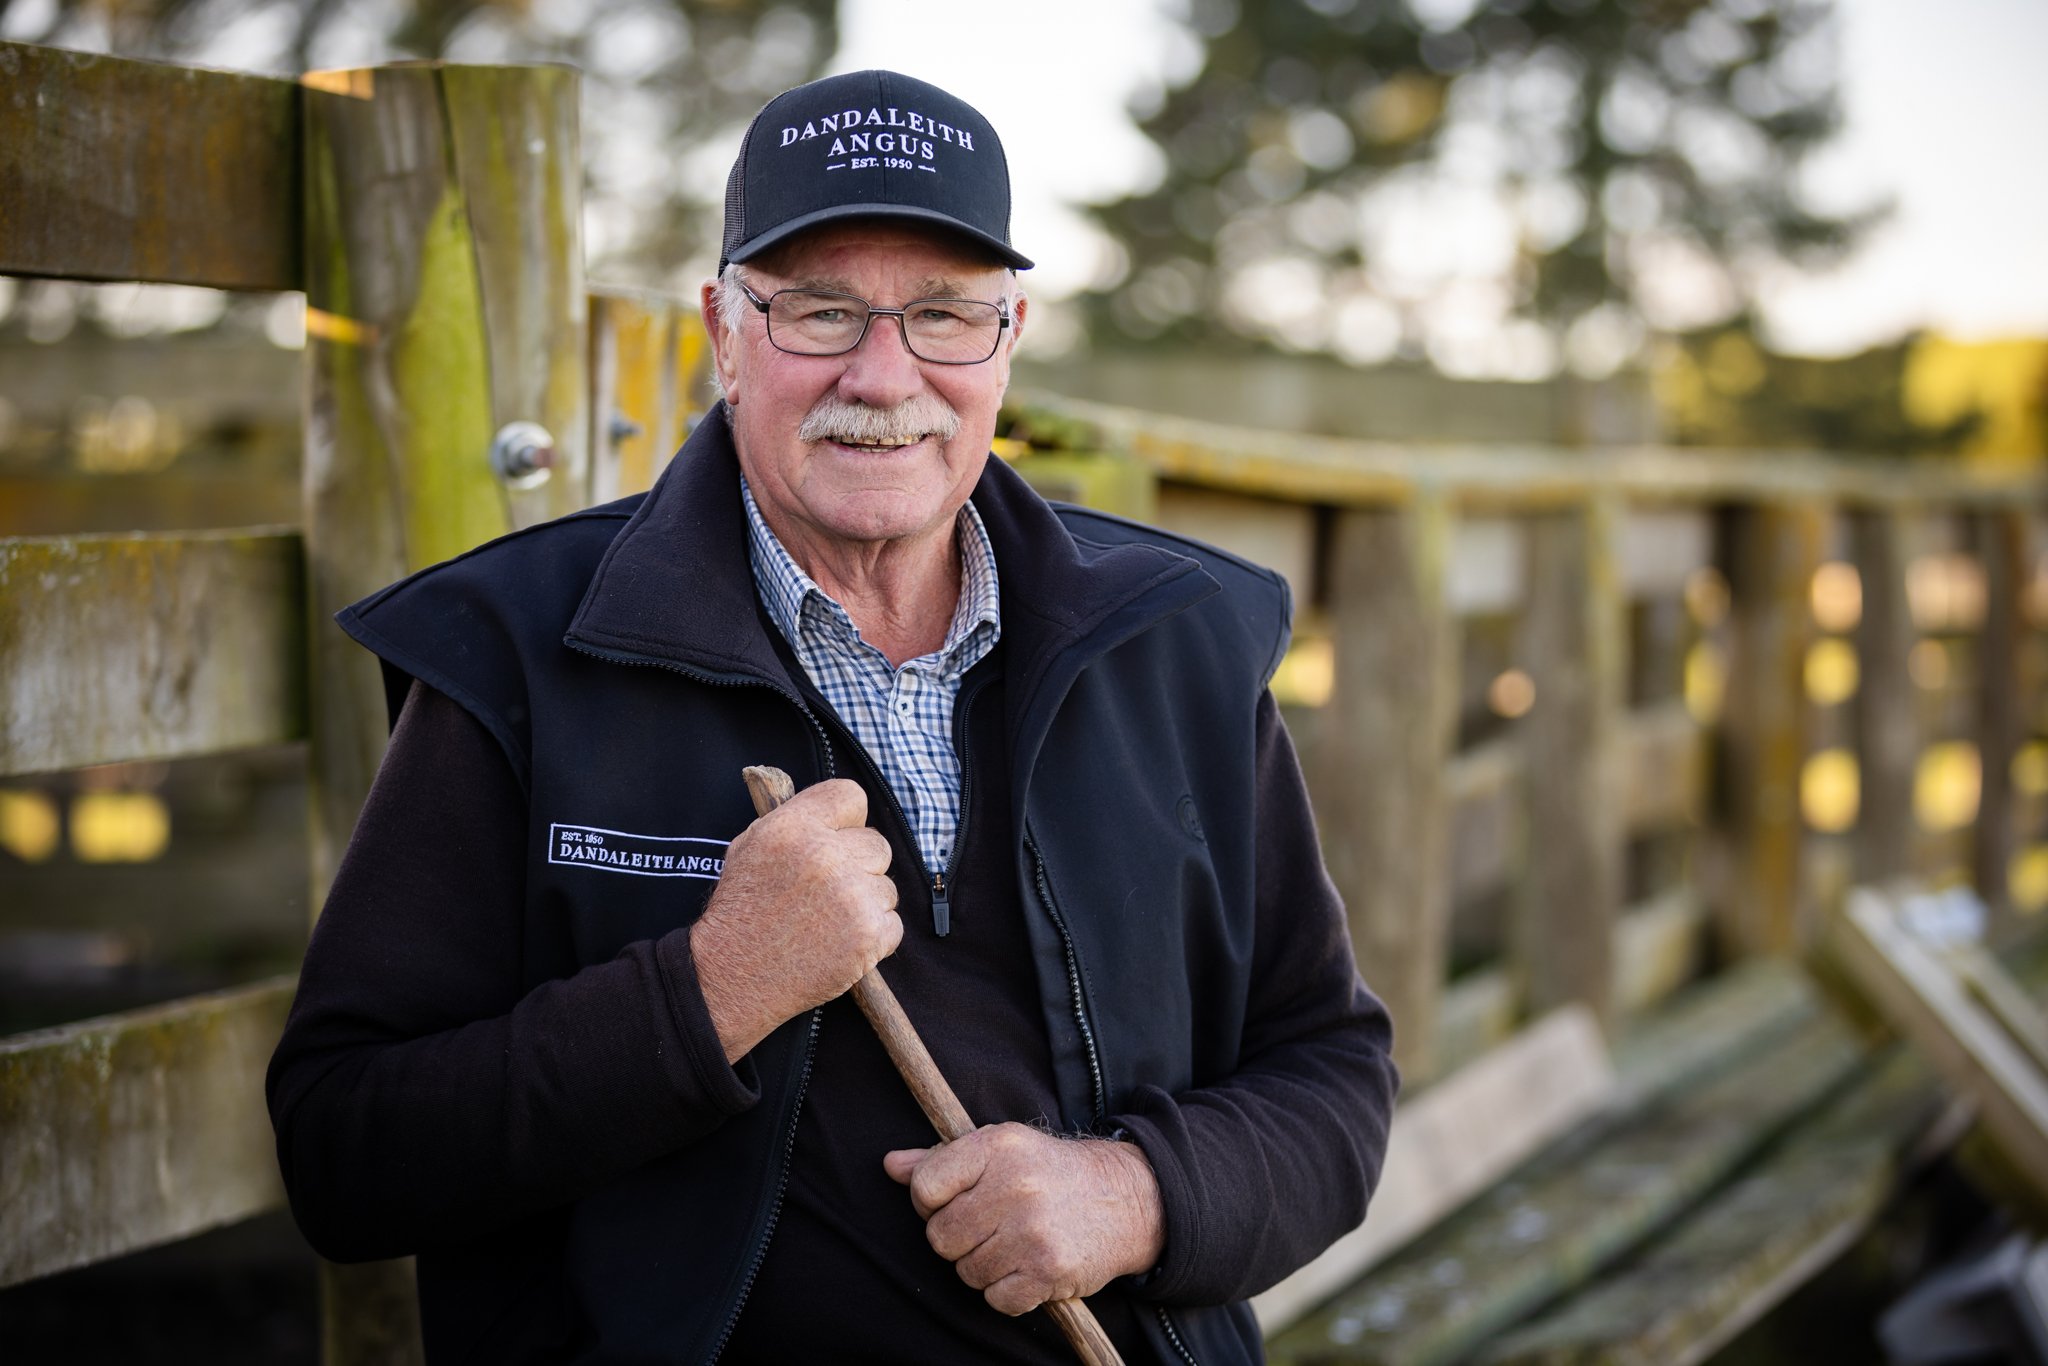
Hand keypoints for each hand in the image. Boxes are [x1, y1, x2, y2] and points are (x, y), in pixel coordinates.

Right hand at [690, 779, 899, 1060]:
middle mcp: (825, 855)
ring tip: (826, 925)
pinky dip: (873, 939)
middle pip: (877, 844)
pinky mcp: (868, 934)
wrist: (732, 976)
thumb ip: (793, 820)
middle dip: (859, 867)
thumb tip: (833, 809)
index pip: (850, 796)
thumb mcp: (748, 848)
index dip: (847, 820)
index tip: (837, 841)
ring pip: (886, 888)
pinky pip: (893, 924)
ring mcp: (851, 895)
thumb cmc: (740, 912)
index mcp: (793, 827)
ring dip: (865, 906)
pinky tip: (838, 945)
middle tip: (827, 894)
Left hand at [883, 1124, 1164, 1314]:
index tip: (955, 1201)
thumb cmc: (1049, 1172)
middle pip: (940, 1237)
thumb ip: (941, 1158)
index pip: (924, 1188)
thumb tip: (891, 1166)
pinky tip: (1028, 1266)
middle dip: (959, 1238)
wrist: (1124, 1198)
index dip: (931, 1202)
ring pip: (966, 1272)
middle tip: (989, 1226)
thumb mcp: (1000, 1147)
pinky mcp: (1048, 1270)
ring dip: (984, 1266)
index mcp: (996, 1147)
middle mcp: (1014, 1186)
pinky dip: (1008, 1291)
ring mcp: (1031, 1231)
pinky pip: (995, 1299)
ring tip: (1013, 1243)